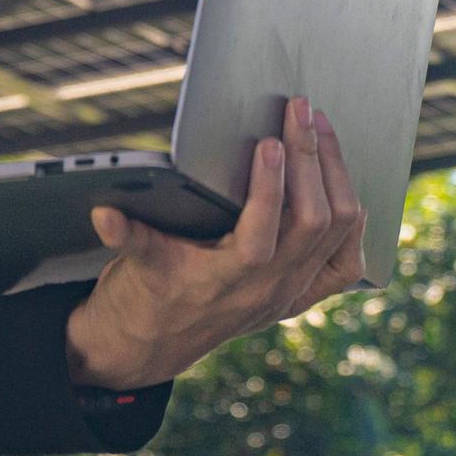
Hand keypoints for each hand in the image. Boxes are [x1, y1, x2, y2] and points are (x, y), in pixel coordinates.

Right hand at [63, 98, 365, 390]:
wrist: (152, 346)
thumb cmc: (141, 297)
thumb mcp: (133, 267)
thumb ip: (127, 238)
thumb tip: (103, 214)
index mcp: (225, 284)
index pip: (262, 238)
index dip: (270, 188)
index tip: (268, 142)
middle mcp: (269, 291)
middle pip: (314, 222)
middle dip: (310, 158)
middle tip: (299, 109)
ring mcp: (292, 293)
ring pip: (340, 230)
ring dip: (335, 172)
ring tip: (319, 126)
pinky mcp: (303, 294)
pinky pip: (348, 258)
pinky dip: (351, 215)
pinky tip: (339, 178)